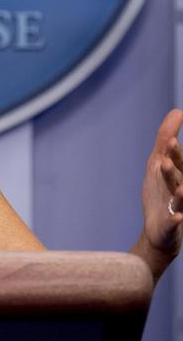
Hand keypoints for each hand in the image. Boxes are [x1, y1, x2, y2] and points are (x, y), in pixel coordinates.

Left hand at [135, 109, 182, 280]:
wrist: (161, 229)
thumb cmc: (161, 191)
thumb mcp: (159, 162)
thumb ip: (166, 138)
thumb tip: (177, 111)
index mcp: (178, 173)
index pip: (177, 160)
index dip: (174, 152)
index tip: (169, 142)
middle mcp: (180, 188)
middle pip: (178, 177)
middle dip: (174, 170)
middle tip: (166, 161)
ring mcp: (177, 206)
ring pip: (180, 199)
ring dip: (181, 194)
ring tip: (181, 189)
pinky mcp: (171, 223)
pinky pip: (174, 221)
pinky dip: (176, 219)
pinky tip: (178, 217)